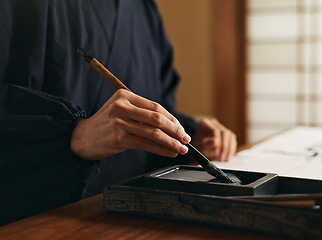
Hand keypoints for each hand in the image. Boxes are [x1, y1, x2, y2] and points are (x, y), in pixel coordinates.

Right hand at [70, 89, 190, 159]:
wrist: (80, 138)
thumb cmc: (106, 125)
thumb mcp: (121, 111)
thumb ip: (142, 113)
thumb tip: (172, 126)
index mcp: (125, 95)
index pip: (156, 107)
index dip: (172, 119)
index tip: (181, 129)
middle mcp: (122, 106)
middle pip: (157, 118)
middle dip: (175, 130)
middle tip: (185, 139)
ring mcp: (119, 122)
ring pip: (154, 132)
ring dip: (171, 142)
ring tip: (181, 148)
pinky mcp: (118, 138)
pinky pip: (146, 144)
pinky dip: (161, 149)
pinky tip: (169, 152)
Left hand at [192, 118, 236, 161]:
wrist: (199, 149)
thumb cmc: (197, 147)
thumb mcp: (197, 147)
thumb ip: (204, 144)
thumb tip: (214, 142)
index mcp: (204, 123)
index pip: (215, 130)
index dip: (218, 142)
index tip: (217, 152)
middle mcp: (214, 124)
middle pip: (225, 132)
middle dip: (225, 147)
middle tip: (222, 157)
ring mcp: (221, 128)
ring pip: (230, 136)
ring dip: (229, 149)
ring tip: (226, 159)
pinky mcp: (227, 135)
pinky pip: (233, 140)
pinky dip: (231, 149)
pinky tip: (228, 156)